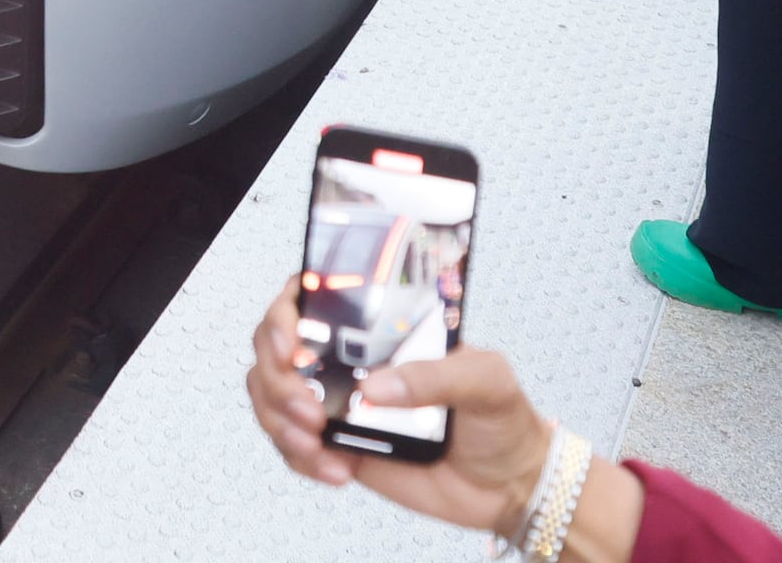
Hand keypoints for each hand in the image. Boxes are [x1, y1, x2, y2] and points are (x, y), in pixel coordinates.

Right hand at [249, 279, 557, 539]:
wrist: (508, 485)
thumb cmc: (502, 418)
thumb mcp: (486, 380)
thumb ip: (436, 376)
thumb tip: (375, 387)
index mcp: (382, 327)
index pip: (313, 296)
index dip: (285, 312)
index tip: (290, 342)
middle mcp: (352, 359)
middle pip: (276, 347)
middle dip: (276, 377)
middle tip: (308, 407)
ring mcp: (341, 402)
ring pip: (272, 396)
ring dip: (279, 419)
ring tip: (317, 441)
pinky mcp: (341, 446)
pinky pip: (293, 446)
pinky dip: (300, 457)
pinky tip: (336, 469)